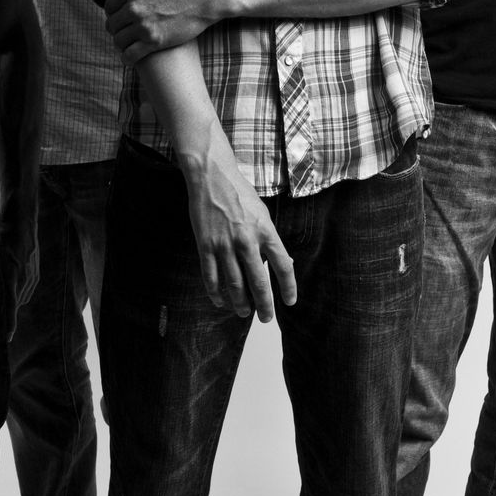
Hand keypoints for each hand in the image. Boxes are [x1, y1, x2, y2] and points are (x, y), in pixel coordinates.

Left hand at [0, 221, 38, 339]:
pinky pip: (27, 291)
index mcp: (13, 276)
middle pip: (16, 304)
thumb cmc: (4, 237)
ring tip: (5, 301)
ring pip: (22, 298)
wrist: (23, 224)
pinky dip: (19, 294)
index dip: (9, 323)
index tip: (8, 338)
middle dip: (8, 313)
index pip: (11, 306)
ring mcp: (32, 277)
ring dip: (13, 302)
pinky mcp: (35, 275)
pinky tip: (13, 289)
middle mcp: (25, 279)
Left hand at [103, 0, 217, 62]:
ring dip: (121, 43)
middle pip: (111, 24)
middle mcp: (134, 8)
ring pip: (119, 40)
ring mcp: (143, 26)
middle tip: (124, 30)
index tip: (121, 15)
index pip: (109, 6)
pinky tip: (131, 56)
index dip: (113, 11)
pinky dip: (127, 57)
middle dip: (116, 28)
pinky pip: (130, 55)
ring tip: (128, 43)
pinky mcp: (155, 42)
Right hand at [181, 151, 296, 321]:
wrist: (211, 177)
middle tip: (266, 318)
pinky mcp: (205, 245)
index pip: (283, 266)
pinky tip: (220, 301)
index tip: (289, 302)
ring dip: (240, 303)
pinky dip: (215, 293)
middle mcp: (247, 241)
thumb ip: (269, 238)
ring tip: (243, 313)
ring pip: (234, 284)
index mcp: (265, 231)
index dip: (288, 287)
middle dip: (264, 305)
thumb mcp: (263, 213)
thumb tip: (280, 262)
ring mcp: (224, 244)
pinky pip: (211, 276)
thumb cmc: (239, 193)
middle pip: (258, 282)